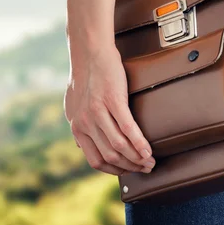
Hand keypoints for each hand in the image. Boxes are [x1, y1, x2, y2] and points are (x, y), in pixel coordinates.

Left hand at [64, 44, 154, 175]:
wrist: (91, 53)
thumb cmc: (85, 77)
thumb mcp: (73, 105)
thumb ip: (79, 125)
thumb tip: (80, 144)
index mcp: (77, 127)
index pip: (95, 160)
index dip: (115, 169)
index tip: (128, 171)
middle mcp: (85, 123)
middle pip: (110, 155)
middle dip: (130, 167)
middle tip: (145, 168)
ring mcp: (98, 113)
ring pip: (119, 146)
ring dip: (137, 158)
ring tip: (150, 161)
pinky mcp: (113, 101)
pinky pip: (128, 128)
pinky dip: (139, 143)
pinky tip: (148, 150)